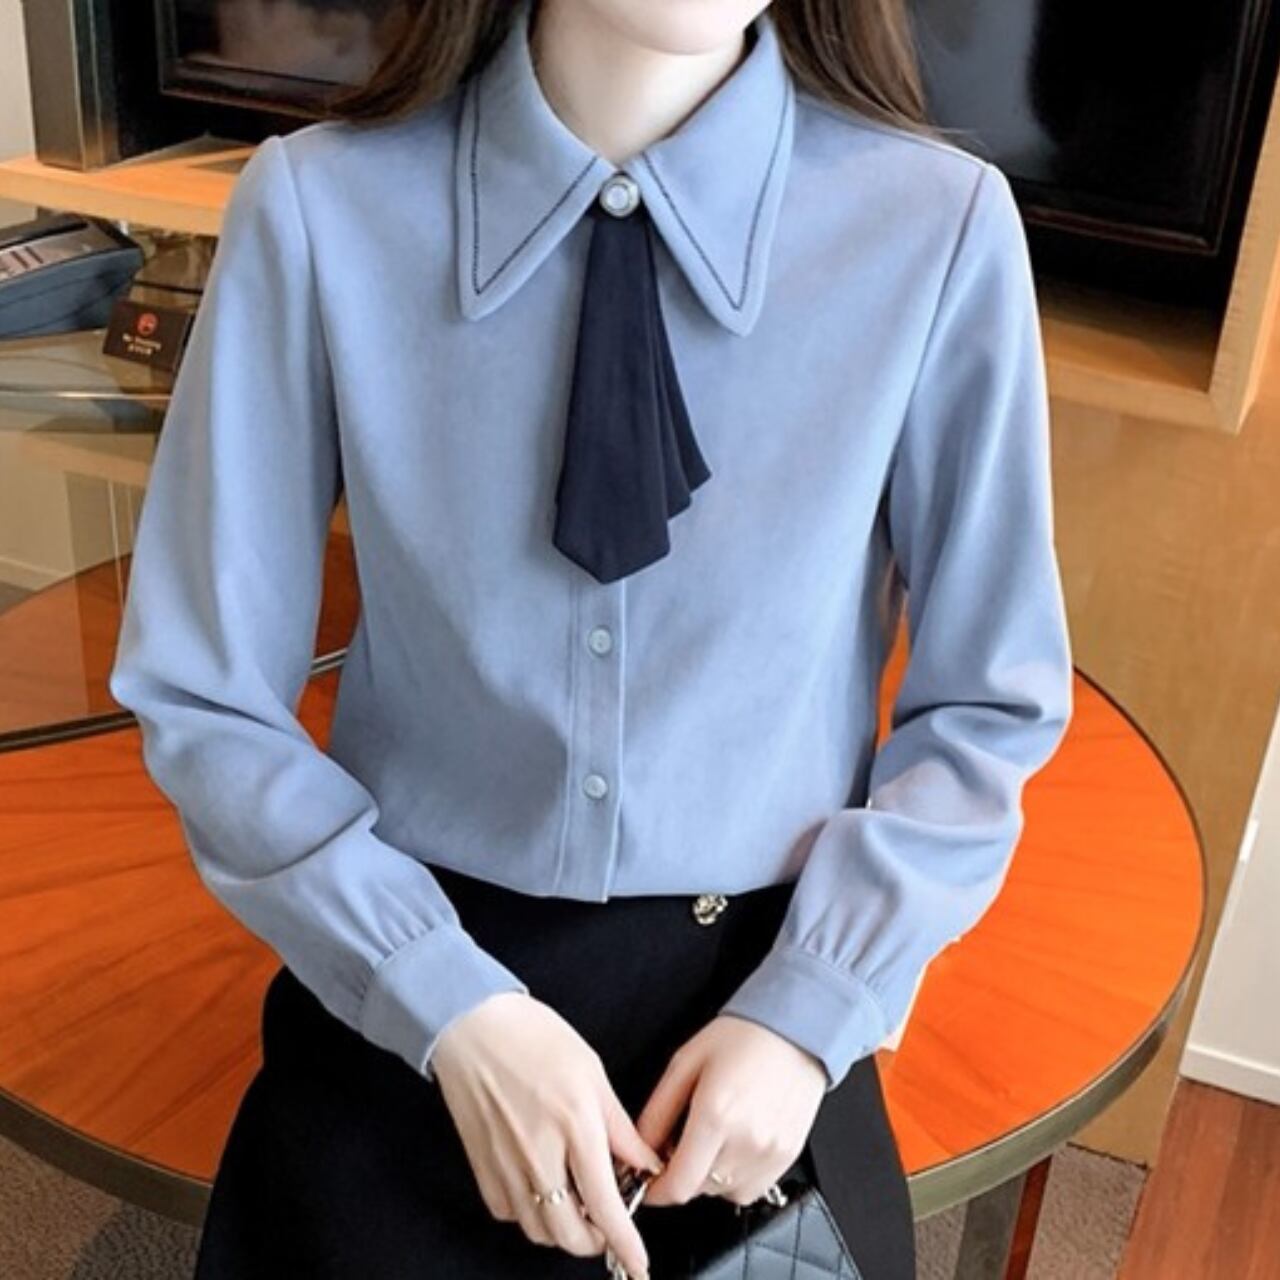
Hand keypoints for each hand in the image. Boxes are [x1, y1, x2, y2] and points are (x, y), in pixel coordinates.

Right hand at [430, 992, 663, 1278]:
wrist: (471, 1023)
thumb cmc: (532, 1035)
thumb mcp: (591, 1071)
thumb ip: (619, 1126)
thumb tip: (645, 1163)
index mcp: (575, 1126)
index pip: (606, 1204)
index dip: (625, 1242)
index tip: (638, 1263)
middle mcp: (540, 1154)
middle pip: (569, 1233)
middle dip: (595, 1240)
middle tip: (608, 1222)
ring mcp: (505, 1164)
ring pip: (538, 1229)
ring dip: (563, 1229)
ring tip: (577, 1204)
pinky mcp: (480, 1166)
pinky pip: (509, 1212)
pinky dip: (529, 1213)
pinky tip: (541, 1188)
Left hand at [632, 1015, 826, 1207]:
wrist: (794, 1029)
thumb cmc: (741, 1037)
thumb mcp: (685, 1063)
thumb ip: (657, 1112)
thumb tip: (639, 1149)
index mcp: (716, 1113)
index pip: (679, 1184)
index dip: (656, 1192)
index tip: (647, 1183)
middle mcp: (746, 1140)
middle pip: (699, 1189)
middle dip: (682, 1172)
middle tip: (681, 1141)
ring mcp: (771, 1152)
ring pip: (724, 1193)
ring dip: (709, 1176)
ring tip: (713, 1137)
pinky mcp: (789, 1155)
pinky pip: (752, 1188)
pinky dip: (736, 1176)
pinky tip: (735, 1142)